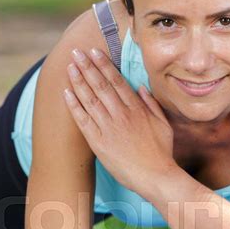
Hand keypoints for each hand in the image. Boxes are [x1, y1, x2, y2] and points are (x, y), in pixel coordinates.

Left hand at [63, 47, 177, 194]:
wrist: (156, 177)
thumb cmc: (161, 153)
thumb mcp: (163, 124)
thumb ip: (152, 104)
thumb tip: (141, 87)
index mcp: (137, 109)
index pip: (117, 81)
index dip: (104, 65)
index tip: (94, 52)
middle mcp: (121, 115)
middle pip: (101, 85)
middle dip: (87, 66)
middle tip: (76, 52)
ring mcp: (109, 128)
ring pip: (90, 99)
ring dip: (78, 81)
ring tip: (69, 66)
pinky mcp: (99, 143)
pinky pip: (83, 120)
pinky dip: (74, 105)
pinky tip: (66, 92)